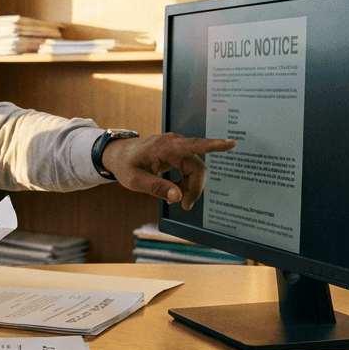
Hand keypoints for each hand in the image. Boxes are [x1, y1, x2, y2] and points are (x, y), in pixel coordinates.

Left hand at [101, 132, 235, 209]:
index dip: (214, 145)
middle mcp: (175, 144)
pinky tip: (176, 189)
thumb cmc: (124, 164)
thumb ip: (156, 187)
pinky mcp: (178, 153)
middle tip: (185, 206)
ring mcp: (177, 147)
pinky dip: (186, 182)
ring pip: (195, 170)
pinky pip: (190, 169)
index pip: (193, 145)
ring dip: (190, 186)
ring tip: (178, 200)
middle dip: (195, 188)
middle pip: (197, 167)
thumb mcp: (135, 180)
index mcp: (165, 147)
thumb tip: (178, 197)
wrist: (117, 154)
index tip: (231, 143)